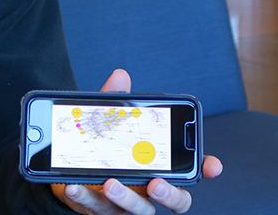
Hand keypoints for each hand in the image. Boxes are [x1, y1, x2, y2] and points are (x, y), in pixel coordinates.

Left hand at [51, 69, 222, 214]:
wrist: (66, 168)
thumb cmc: (99, 145)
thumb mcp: (107, 120)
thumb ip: (116, 102)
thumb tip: (120, 77)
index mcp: (158, 166)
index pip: (189, 171)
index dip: (204, 169)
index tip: (211, 165)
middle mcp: (148, 188)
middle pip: (176, 201)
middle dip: (170, 194)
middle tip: (156, 183)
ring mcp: (127, 203)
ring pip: (139, 210)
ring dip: (125, 198)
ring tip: (110, 182)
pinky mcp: (101, 209)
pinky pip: (97, 209)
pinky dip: (85, 197)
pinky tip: (74, 185)